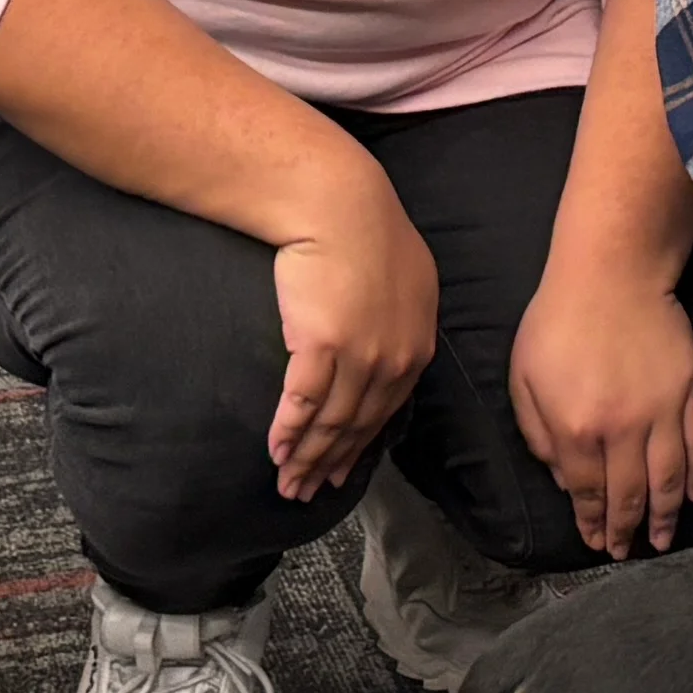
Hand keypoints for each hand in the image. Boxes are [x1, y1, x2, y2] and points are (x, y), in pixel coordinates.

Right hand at [265, 169, 439, 502]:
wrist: (335, 200)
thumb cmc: (362, 226)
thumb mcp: (403, 277)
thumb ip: (397, 318)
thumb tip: (380, 343)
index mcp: (418, 342)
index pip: (387, 410)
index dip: (360, 446)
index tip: (343, 470)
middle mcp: (396, 357)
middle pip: (358, 425)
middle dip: (331, 464)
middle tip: (308, 492)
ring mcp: (361, 355)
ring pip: (331, 422)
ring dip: (306, 458)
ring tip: (287, 483)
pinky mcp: (322, 346)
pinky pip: (302, 402)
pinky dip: (287, 432)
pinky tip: (275, 451)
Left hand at [510, 260, 692, 552]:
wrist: (611, 272)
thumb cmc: (558, 321)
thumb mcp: (524, 379)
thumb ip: (539, 436)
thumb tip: (564, 479)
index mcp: (578, 428)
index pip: (588, 492)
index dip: (593, 522)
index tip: (597, 541)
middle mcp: (624, 429)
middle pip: (630, 494)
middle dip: (628, 530)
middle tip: (628, 552)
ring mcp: (663, 411)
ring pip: (669, 479)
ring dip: (665, 516)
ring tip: (663, 540)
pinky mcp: (691, 391)